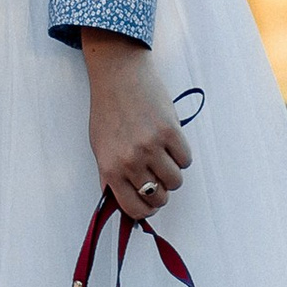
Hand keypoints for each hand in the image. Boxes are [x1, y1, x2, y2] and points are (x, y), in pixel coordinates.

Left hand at [83, 30, 190, 217]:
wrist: (119, 76)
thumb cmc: (108, 111)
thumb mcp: (100, 148)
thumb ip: (110, 177)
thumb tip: (123, 204)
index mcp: (110, 168)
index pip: (134, 209)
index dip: (146, 210)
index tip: (150, 203)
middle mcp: (130, 161)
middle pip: (159, 198)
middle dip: (162, 191)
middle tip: (158, 175)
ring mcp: (151, 147)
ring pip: (176, 181)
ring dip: (173, 172)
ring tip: (163, 154)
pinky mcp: (170, 132)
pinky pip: (186, 160)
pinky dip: (181, 154)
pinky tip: (170, 140)